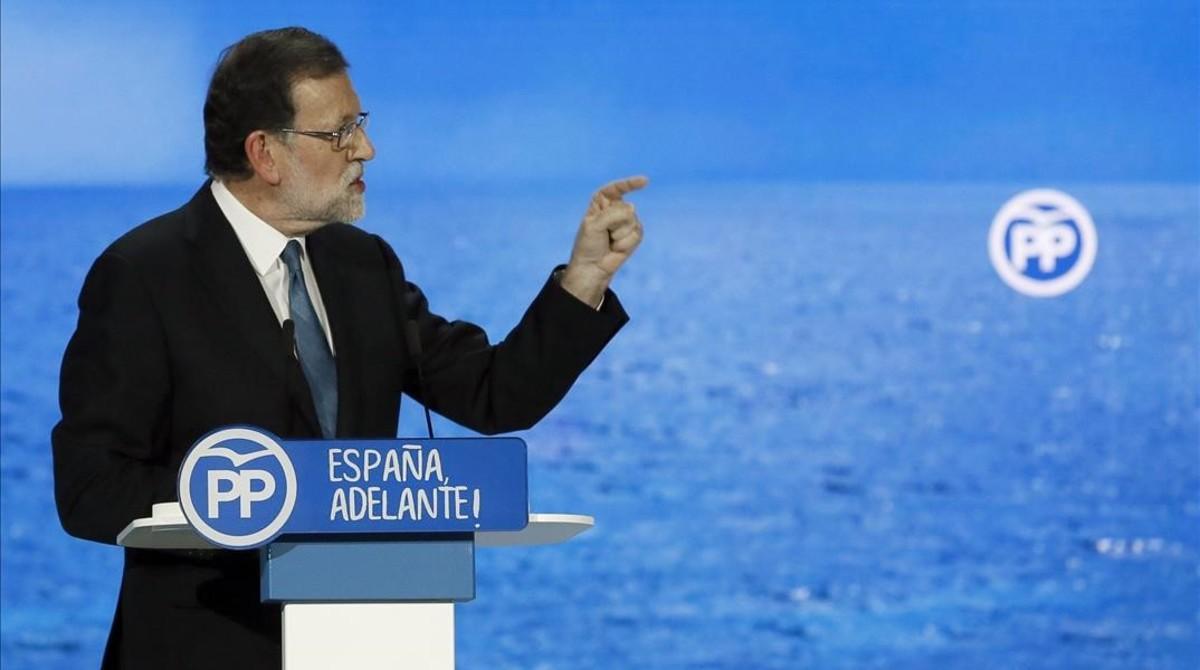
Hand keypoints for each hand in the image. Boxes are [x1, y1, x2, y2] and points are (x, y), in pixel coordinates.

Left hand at [561, 175, 647, 306]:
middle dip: (615, 223)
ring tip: (610, 242)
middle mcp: (615, 209)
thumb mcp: (594, 225)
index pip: (615, 189)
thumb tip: (633, 208)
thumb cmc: (588, 245)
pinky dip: (626, 243)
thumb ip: (613, 214)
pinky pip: (637, 233)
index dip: (630, 184)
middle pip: (625, 208)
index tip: (644, 181)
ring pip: (632, 221)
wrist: (592, 268)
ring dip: (619, 235)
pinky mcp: (634, 234)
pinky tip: (616, 248)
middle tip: (604, 234)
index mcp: (601, 202)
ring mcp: (626, 222)